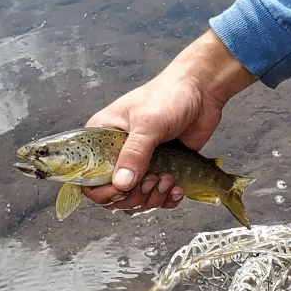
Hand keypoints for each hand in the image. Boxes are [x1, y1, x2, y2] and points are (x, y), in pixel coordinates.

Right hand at [82, 31, 255, 213]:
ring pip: (137, 199)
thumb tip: (121, 184)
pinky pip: (158, 197)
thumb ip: (134, 154)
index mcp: (104, 136)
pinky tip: (177, 187)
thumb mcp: (148, 123)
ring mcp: (140, 163)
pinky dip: (167, 198)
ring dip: (153, 197)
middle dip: (134, 195)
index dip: (103, 190)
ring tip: (169, 179)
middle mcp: (118, 153)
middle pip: (113, 194)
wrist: (201, 91)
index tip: (123, 189)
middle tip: (153, 179)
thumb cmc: (169, 95)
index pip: (89, 176)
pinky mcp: (161, 169)